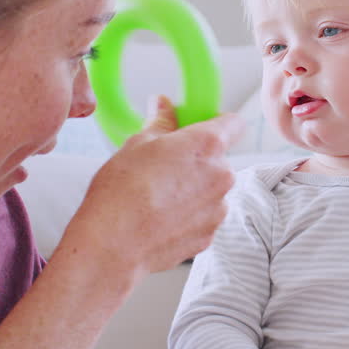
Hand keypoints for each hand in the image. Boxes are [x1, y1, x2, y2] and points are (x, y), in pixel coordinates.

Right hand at [65, 96, 243, 278]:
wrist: (114, 243)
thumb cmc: (123, 191)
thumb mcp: (138, 143)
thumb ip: (161, 122)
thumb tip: (164, 105)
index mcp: (207, 145)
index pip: (233, 123)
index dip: (218, 123)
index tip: (199, 126)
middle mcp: (222, 175)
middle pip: (219, 159)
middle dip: (197, 160)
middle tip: (165, 166)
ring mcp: (218, 208)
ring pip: (211, 190)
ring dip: (193, 189)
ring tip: (158, 197)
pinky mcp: (210, 235)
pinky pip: (204, 216)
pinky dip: (188, 215)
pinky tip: (161, 217)